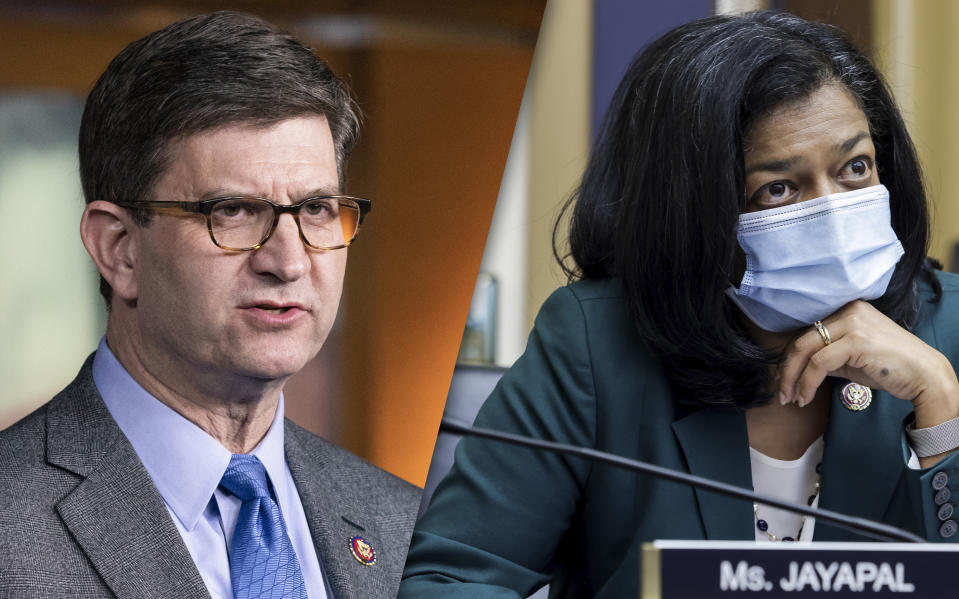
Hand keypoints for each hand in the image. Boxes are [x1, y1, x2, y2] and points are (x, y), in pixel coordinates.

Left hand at [778, 300, 958, 428]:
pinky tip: (806, 397)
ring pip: (806, 350)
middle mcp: (848, 311)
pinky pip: (819, 363)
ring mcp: (853, 323)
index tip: (784, 379)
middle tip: (782, 393)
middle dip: (786, 369)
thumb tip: (799, 368)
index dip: (791, 358)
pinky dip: (807, 382)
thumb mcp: (851, 357)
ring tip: (791, 398)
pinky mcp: (856, 340)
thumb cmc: (890, 368)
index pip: (807, 333)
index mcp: (847, 310)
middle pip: (801, 340)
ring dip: (793, 379)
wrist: (925, 375)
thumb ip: (827, 356)